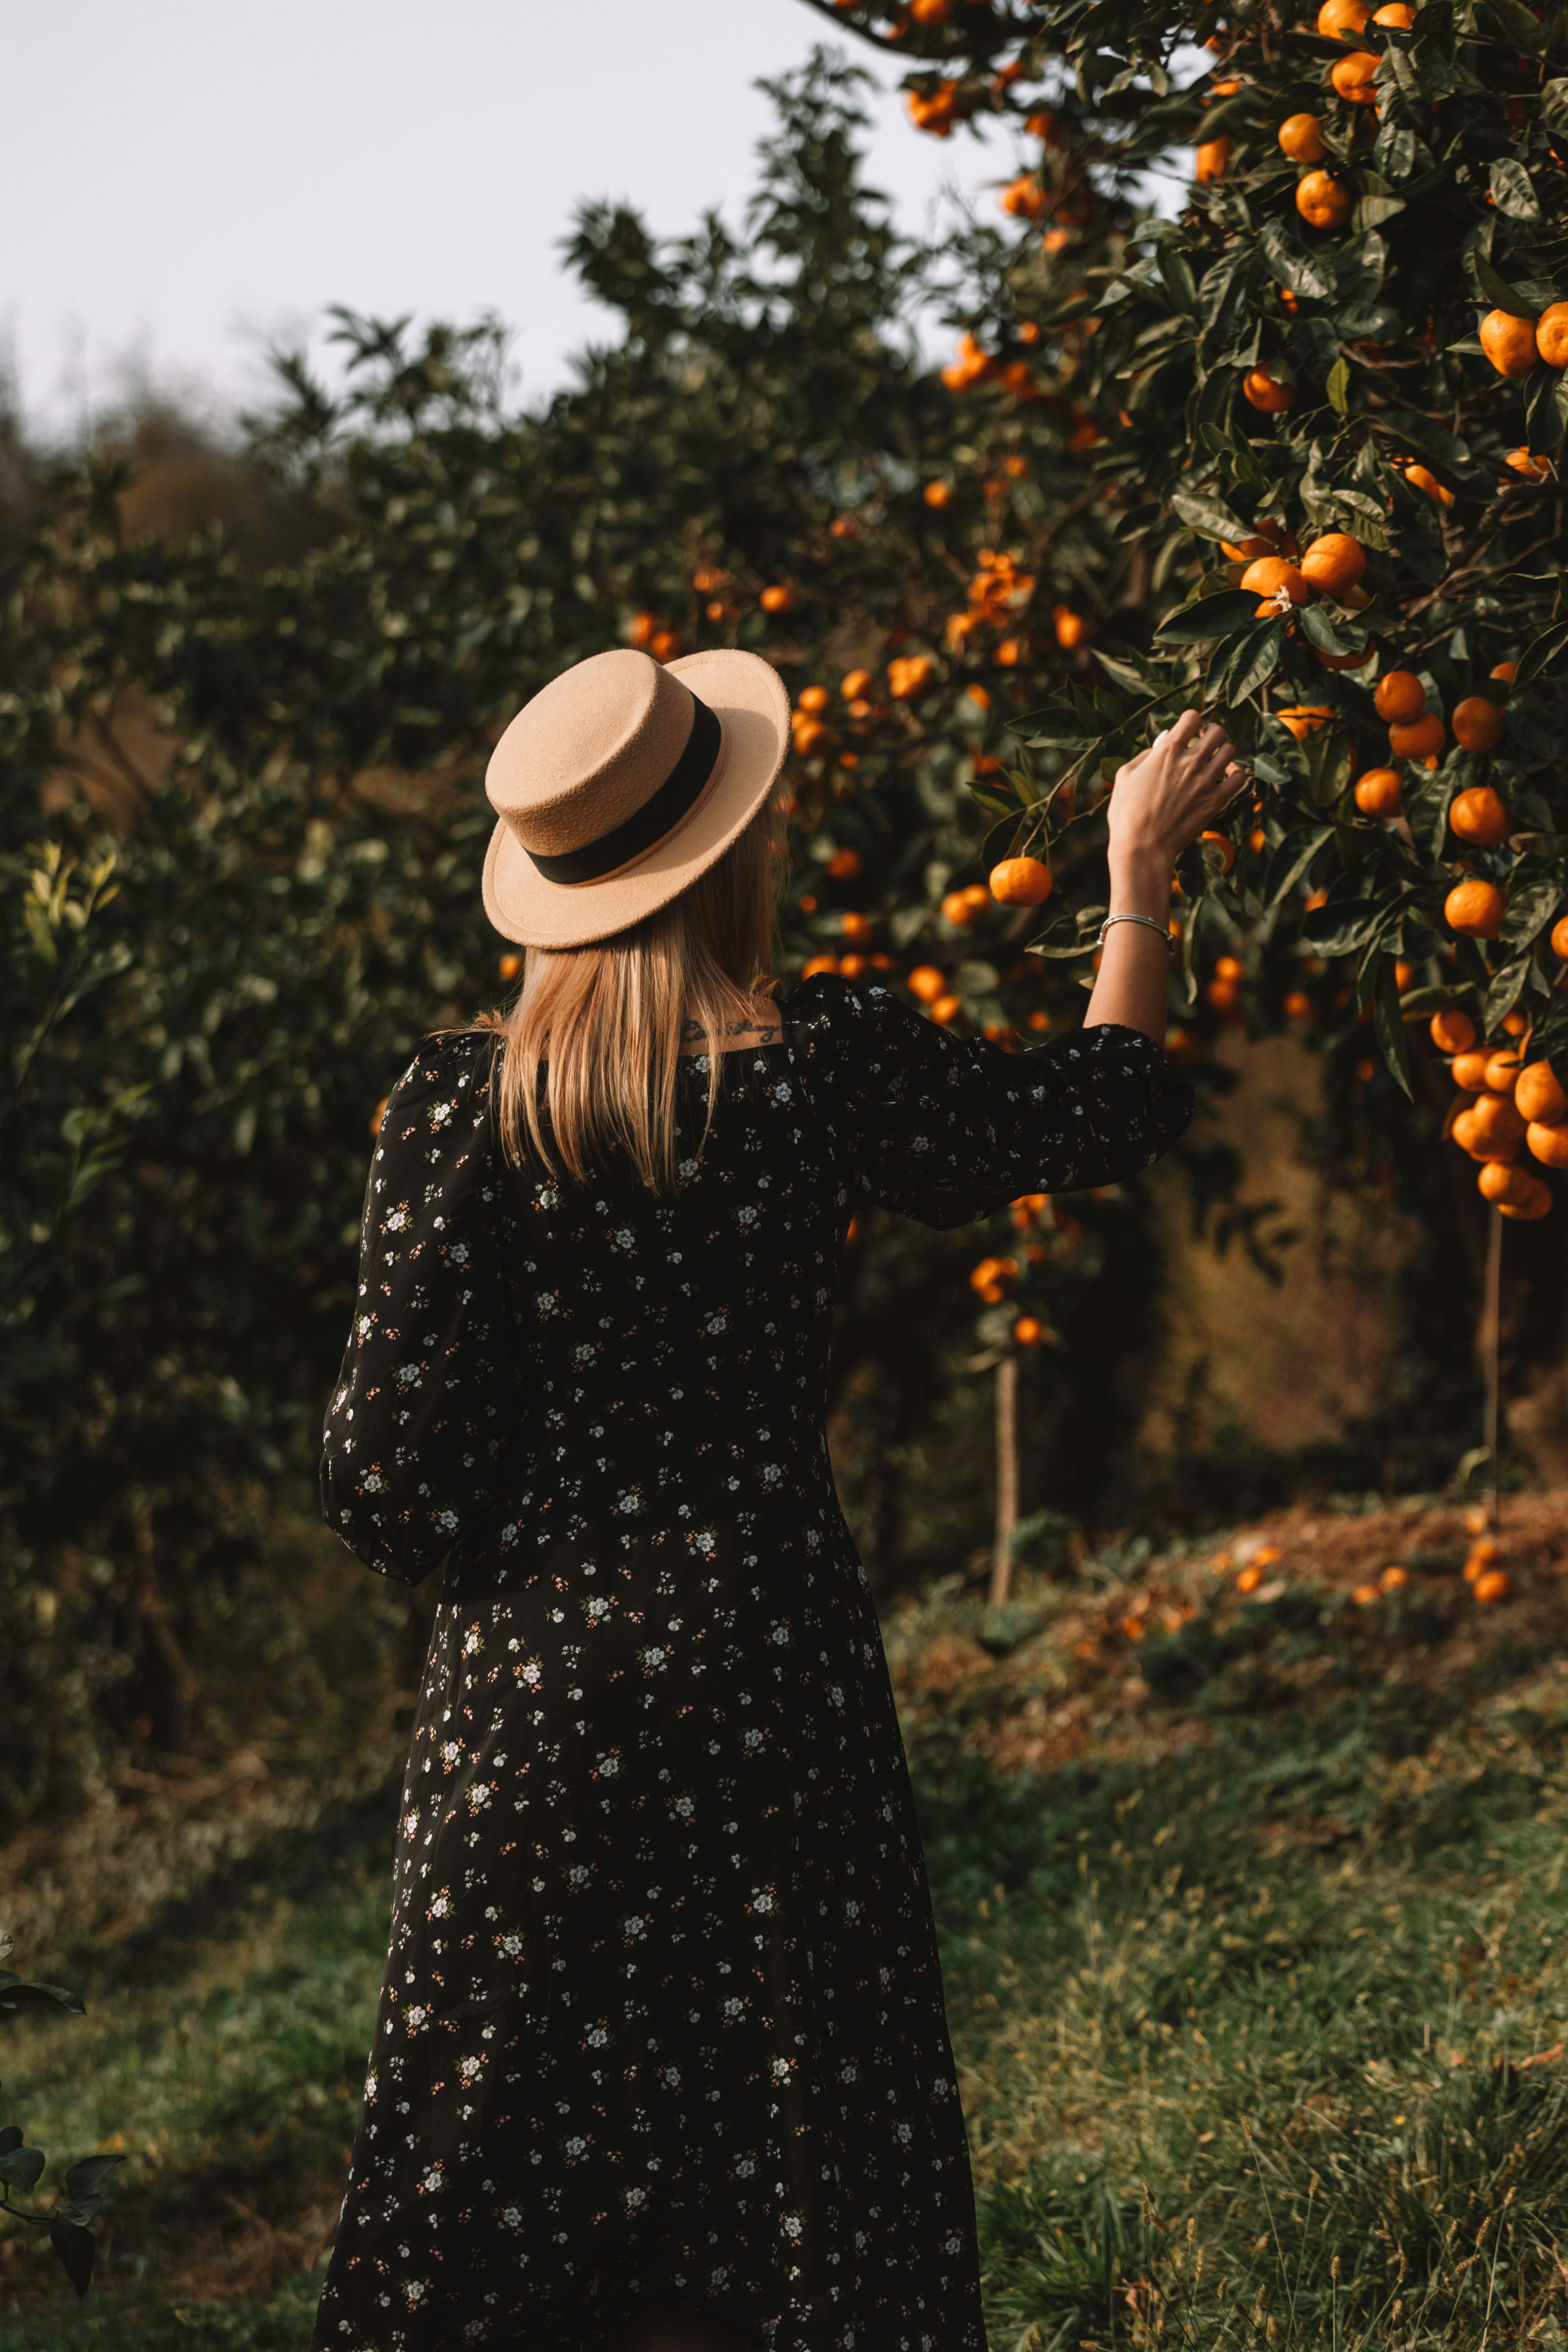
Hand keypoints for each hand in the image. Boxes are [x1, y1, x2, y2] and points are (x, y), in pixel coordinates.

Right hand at [1107, 709, 1247, 870]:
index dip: (1192, 720)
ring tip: (1215, 760)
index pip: (1192, 717)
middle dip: (1212, 732)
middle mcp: (1189, 762)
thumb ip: (1144, 756)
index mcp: (1166, 752)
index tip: (1189, 729)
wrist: (1143, 847)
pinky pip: (1240, 778)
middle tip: (1205, 742)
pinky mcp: (1216, 801)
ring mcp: (1205, 781)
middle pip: (1217, 731)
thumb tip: (1159, 747)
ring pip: (1230, 751)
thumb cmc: (1127, 814)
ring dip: (1224, 752)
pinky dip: (1236, 773)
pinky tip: (1226, 776)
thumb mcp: (1125, 777)